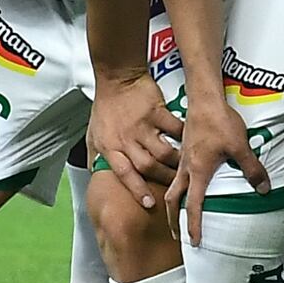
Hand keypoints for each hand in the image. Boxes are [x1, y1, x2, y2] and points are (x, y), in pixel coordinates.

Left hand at [87, 70, 182, 210]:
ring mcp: (142, 125)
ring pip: (162, 152)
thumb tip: (97, 176)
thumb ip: (97, 157)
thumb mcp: (93, 135)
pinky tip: (190, 144)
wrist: (117, 78)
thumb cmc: (106, 107)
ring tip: (185, 169)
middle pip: (147, 166)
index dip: (137, 190)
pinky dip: (184, 138)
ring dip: (176, 163)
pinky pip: (175, 129)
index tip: (149, 204)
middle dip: (164, 180)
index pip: (124, 173)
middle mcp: (126, 138)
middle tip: (177, 188)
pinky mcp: (157, 111)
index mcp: (110, 146)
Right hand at [173, 88, 264, 245]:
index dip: (193, 226)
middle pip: (173, 200)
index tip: (194, 242)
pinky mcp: (185, 150)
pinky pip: (176, 174)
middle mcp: (186, 169)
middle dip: (173, 220)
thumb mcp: (240, 146)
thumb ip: (252, 169)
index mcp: (197, 172)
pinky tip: (186, 186)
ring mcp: (183, 159)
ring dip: (173, 204)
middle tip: (177, 235)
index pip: (193, 206)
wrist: (204, 98)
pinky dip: (177, 187)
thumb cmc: (220, 121)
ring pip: (172, 187)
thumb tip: (264, 189)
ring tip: (176, 214)